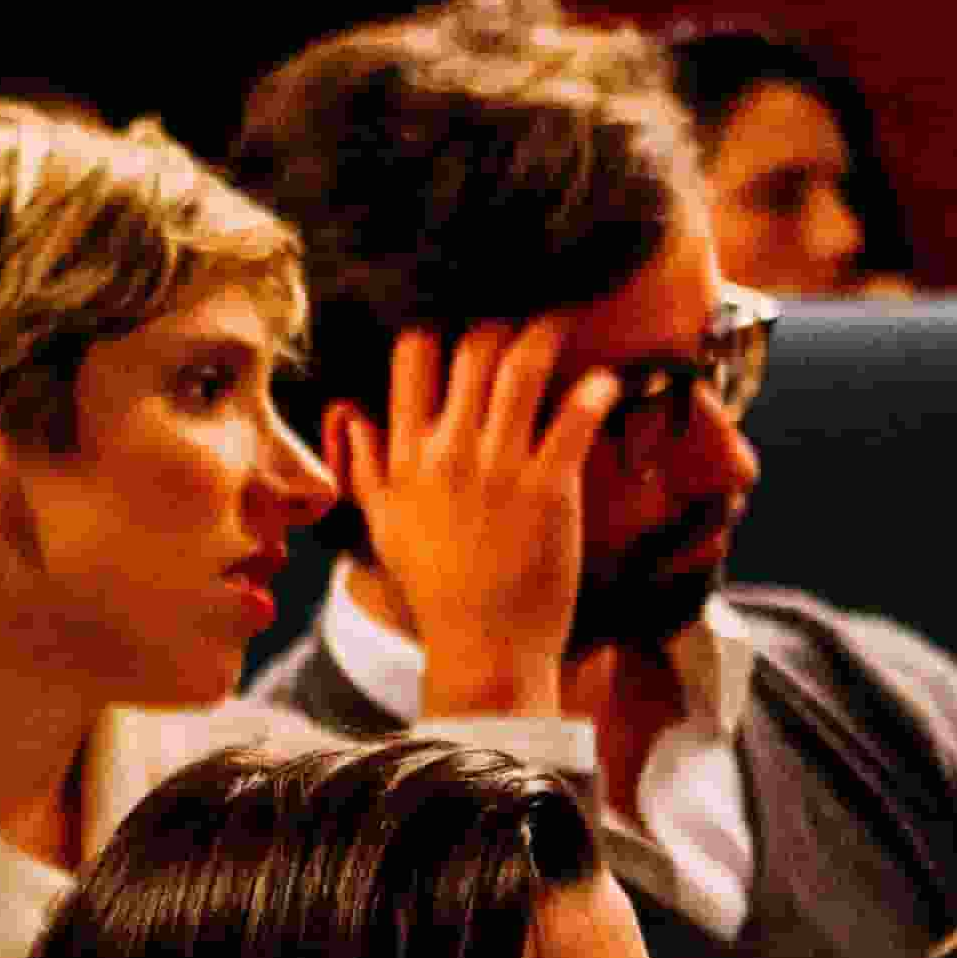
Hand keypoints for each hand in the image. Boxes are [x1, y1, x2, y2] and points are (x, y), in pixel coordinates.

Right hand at [328, 319, 617, 719]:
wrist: (481, 645)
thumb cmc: (436, 587)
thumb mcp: (384, 525)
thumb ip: (365, 464)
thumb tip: (349, 412)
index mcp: (406, 457)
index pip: (412, 361)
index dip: (440, 326)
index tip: (463, 320)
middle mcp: (448, 453)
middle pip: (472, 351)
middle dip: (503, 321)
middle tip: (529, 312)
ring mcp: (498, 469)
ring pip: (520, 370)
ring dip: (547, 334)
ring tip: (566, 319)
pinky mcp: (548, 489)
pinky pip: (573, 420)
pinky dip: (594, 391)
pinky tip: (607, 380)